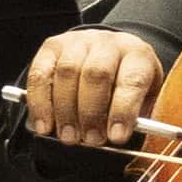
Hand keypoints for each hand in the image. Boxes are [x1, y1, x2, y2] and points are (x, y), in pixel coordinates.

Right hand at [22, 29, 161, 148]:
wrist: (108, 55)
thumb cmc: (125, 84)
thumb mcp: (142, 98)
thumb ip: (134, 117)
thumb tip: (115, 137)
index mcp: (137, 55)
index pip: (132, 80)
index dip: (123, 110)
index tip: (116, 137)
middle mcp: (107, 43)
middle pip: (96, 74)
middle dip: (91, 113)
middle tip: (90, 140)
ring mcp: (77, 42)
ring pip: (67, 73)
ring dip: (65, 111)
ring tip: (69, 137)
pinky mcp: (52, 47)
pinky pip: (40, 74)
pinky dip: (40, 104)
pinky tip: (44, 125)